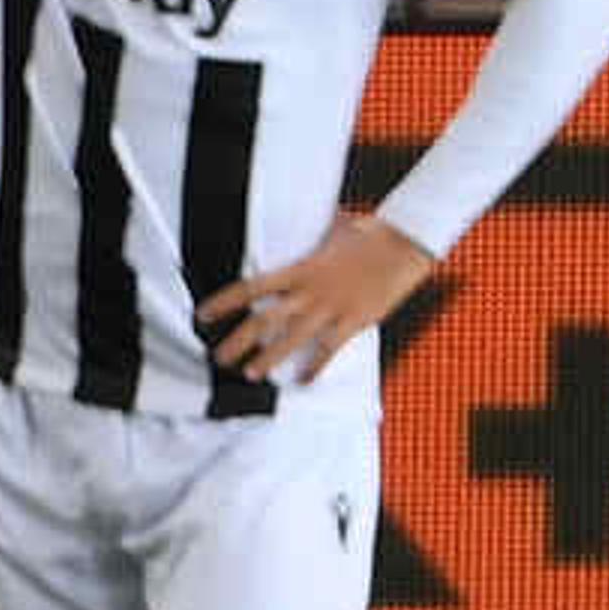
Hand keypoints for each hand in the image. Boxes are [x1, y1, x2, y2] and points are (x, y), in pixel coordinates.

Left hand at [198, 214, 436, 383]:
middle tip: (218, 357)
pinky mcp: (355, 320)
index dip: (224, 302)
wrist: (406, 242)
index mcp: (301, 267)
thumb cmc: (372, 233)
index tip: (203, 314)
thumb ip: (317, 238)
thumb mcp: (335, 231)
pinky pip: (329, 349)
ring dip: (268, 358)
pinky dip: (316, 367)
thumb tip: (314, 227)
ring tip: (249, 374)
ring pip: (291, 338)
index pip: (251, 286)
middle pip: (264, 319)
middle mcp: (310, 290)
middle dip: (237, 340)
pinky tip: (305, 382)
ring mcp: (332, 307)